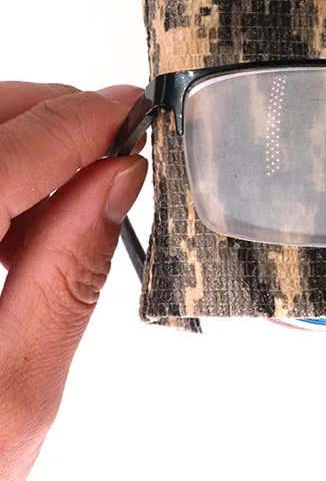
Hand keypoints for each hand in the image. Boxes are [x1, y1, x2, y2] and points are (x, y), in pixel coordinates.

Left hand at [0, 83, 146, 479]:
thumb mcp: (14, 396)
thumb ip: (70, 274)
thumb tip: (114, 182)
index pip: (10, 151)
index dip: (83, 120)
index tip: (131, 112)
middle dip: (49, 117)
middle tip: (106, 155)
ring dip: (18, 149)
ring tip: (58, 213)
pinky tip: (8, 231)